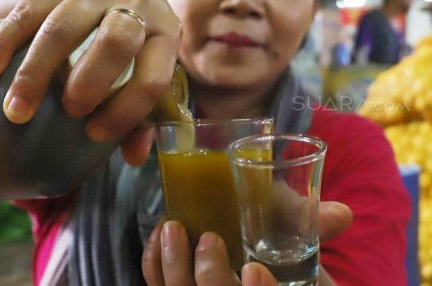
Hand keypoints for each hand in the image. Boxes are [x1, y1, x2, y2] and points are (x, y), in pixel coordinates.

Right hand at [0, 0, 181, 163]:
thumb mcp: (146, 67)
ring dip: (34, 74)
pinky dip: (3, 45)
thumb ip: (142, 111)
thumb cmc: (131, 41)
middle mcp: (135, 2)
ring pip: (61, 28)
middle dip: (89, 83)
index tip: (94, 133)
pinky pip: (26, 12)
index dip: (125, 113)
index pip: (152, 78)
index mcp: (164, 33)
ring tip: (16, 112)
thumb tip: (133, 158)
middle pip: (115, 42)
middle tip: (69, 110)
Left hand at [141, 201, 351, 284]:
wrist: (255, 251)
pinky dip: (153, 263)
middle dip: (208, 277)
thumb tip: (341, 214)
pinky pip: (157, 285)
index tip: (255, 269)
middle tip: (210, 238)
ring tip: (173, 229)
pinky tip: (158, 236)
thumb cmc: (279, 247)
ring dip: (173, 267)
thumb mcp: (300, 238)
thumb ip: (316, 225)